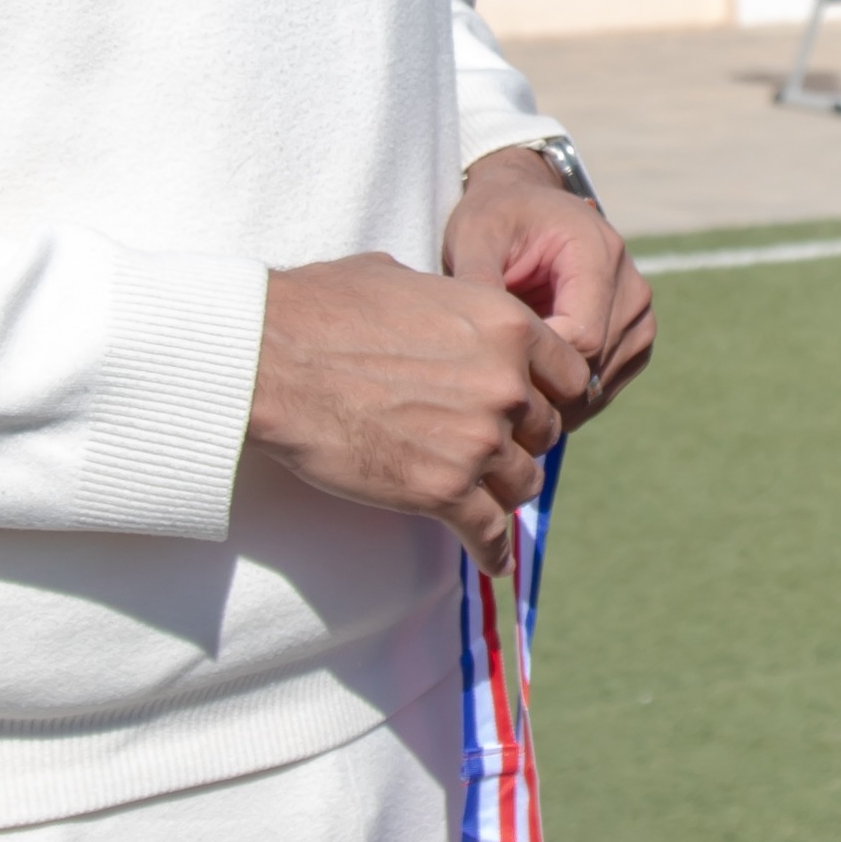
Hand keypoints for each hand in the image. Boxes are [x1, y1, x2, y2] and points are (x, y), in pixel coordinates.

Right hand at [251, 255, 595, 551]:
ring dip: (503, 492)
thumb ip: (447, 299)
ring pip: (523, 484)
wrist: (270, 359)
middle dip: (521, 441)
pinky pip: (489, 533)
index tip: (530, 409)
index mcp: (506, 325)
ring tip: (483, 498)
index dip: (548, 394)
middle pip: (545, 432)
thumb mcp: (403, 279)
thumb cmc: (322, 308)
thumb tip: (439, 301)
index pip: (570, 374)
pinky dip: (491, 551)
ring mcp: (478, 441)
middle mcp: (505, 384)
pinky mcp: (443, 492)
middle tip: (491, 449)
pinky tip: (493, 562)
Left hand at [447, 147, 654, 425]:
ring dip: (554, 393)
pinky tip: (531, 379)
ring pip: (601, 384)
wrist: (528, 205)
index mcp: (599, 253)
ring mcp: (640, 314)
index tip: (492, 367)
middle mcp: (632, 286)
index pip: (583, 339)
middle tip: (491, 386)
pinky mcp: (635, 336)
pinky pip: (606, 384)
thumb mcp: (475, 236)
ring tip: (507, 379)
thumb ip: (478, 280)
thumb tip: (480, 338)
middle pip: (594, 366)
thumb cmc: (499, 217)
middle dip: (541, 383)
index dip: (537, 364)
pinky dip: (569, 393)